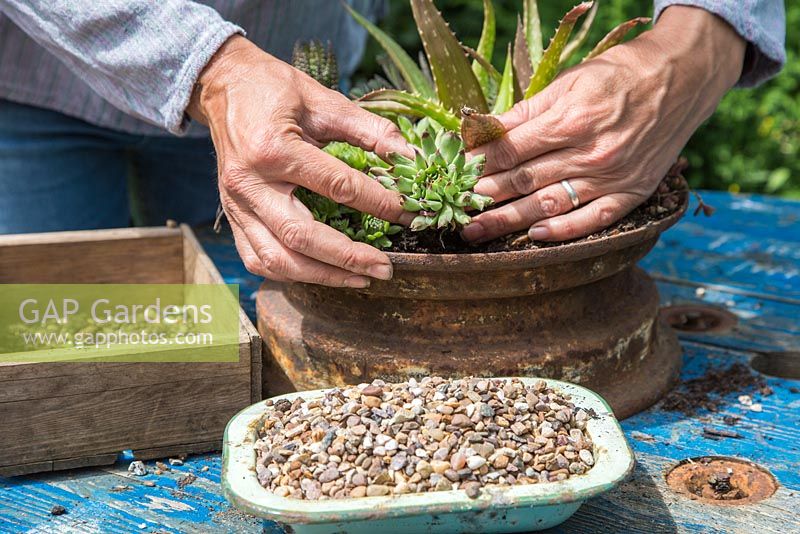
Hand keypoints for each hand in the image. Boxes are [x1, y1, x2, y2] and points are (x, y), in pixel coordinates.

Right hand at [188, 36, 412, 286]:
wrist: (224, 86)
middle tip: (385, 268)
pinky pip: (258, 259)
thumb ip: (368, 129)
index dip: (378, 203)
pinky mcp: (233, 217)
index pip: (337, 186)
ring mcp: (237, 206)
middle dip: (348, 257)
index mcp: (275, 149)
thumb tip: (409, 156)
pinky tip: (321, 274)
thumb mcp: (324, 100)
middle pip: (302, 236)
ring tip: (360, 278)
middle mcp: (251, 184)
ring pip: (277, 259)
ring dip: (322, 276)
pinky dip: (291, 274)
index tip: (410, 214)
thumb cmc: (276, 90)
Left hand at [462, 6, 744, 243]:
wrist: (683, 78)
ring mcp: (612, 176)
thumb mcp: (569, 81)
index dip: (478, 165)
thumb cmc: (619, 75)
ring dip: (509, 220)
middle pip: (524, 180)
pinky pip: (594, 219)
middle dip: (483, 197)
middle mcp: (590, 151)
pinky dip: (565, 231)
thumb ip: (526, 111)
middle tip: (451, 210)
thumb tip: (483, 130)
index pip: (511, 150)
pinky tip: (535, 237)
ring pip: (550, 204)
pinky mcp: (632, 193)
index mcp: (571, 119)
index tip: (453, 176)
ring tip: (476, 231)